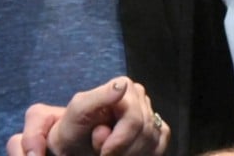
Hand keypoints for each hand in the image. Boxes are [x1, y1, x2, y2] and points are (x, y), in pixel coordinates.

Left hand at [6, 76, 169, 155]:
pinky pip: (161, 145)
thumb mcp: (78, 110)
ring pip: (152, 141)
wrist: (74, 143)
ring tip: (111, 153)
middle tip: (103, 153)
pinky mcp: (156, 129)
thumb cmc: (73, 126)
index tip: (102, 151)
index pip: (134, 119)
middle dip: (123, 150)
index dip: (119, 141)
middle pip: (144, 132)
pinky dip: (144, 153)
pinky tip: (127, 153)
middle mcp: (140, 96)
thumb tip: (122, 85)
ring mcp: (150, 112)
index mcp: (124, 86)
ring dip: (131, 154)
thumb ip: (98, 96)